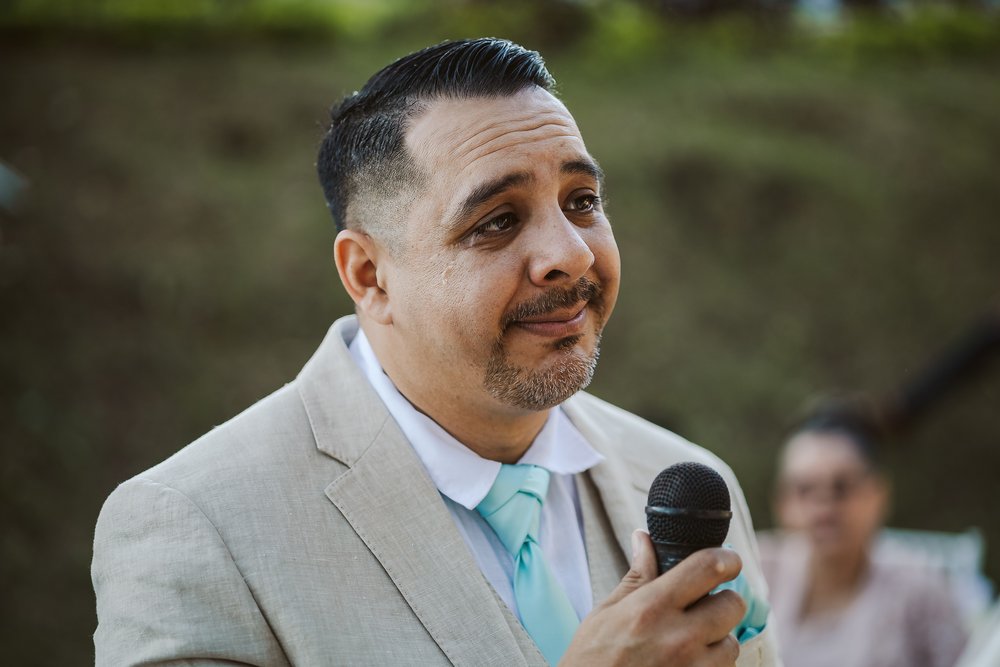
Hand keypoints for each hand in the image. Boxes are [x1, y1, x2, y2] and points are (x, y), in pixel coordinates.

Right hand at [559, 530, 745, 665]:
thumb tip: (644, 539)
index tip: (728, 560)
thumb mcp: (607, 612)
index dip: (726, 558)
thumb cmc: (592, 659)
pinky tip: (686, 663)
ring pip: (732, 643)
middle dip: (721, 600)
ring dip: (717, 639)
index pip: (708, 567)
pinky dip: (711, 665)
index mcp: (652, 608)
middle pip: (732, 604)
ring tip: (689, 643)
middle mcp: (678, 638)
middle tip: (702, 606)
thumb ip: (637, 576)